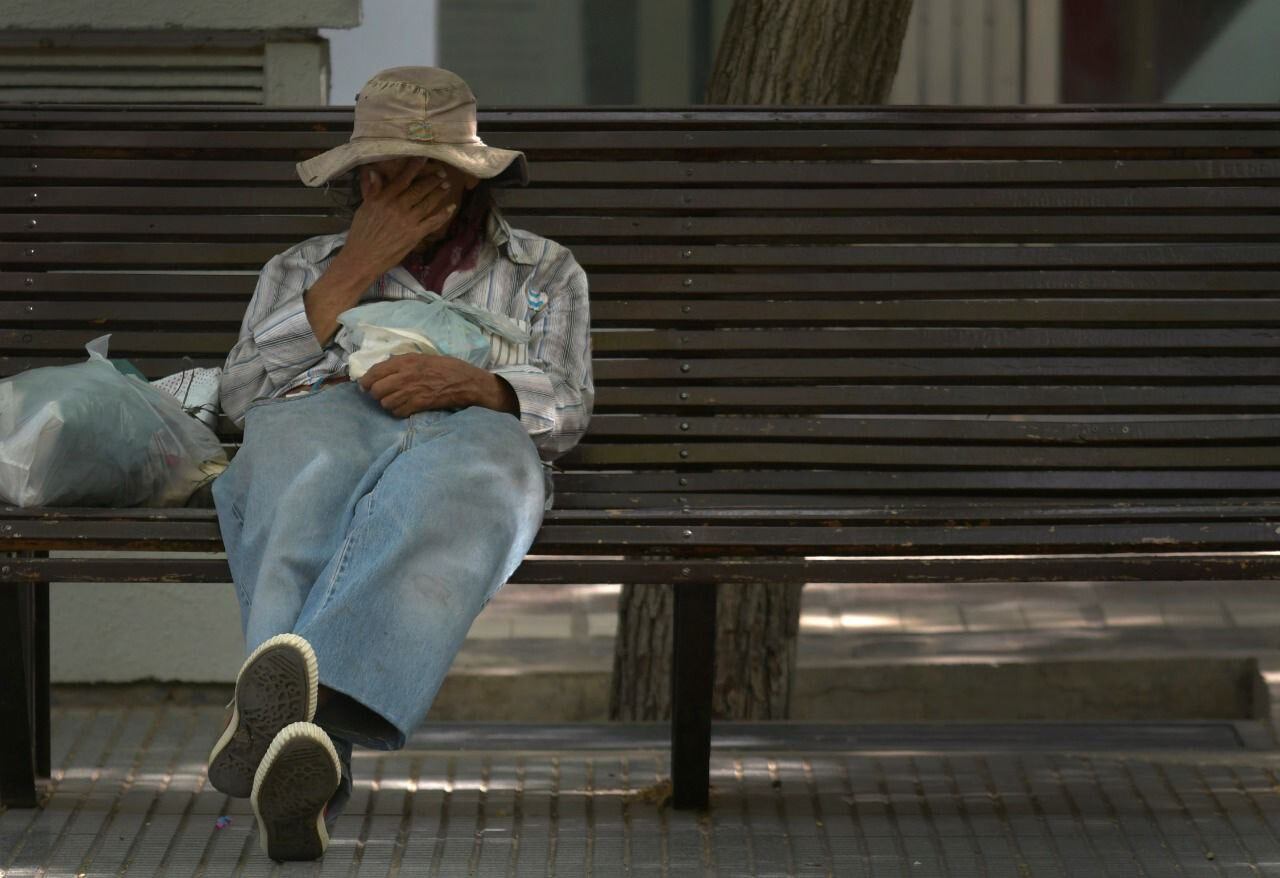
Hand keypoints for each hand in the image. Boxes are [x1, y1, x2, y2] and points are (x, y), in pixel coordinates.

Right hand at [335, 158, 456, 279]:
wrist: (363, 258)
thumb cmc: (361, 234)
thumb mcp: (364, 209)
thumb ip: (372, 191)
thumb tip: (374, 172)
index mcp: (383, 199)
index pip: (401, 180)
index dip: (414, 168)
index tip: (424, 159)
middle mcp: (397, 207)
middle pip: (418, 190)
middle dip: (432, 180)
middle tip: (442, 174)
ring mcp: (407, 221)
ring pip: (427, 203)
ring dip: (439, 193)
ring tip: (447, 186)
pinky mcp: (415, 234)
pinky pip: (433, 222)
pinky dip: (443, 214)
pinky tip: (451, 208)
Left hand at [358, 353, 490, 416]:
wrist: (465, 381)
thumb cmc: (446, 367)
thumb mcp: (422, 357)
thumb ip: (402, 362)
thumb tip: (384, 369)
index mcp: (405, 361)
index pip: (375, 372)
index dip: (366, 380)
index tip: (365, 384)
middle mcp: (405, 376)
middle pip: (376, 390)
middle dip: (375, 393)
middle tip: (381, 393)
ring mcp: (411, 392)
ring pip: (385, 403)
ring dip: (387, 403)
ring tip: (394, 400)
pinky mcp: (418, 405)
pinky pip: (397, 412)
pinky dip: (397, 411)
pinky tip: (404, 407)